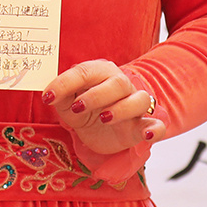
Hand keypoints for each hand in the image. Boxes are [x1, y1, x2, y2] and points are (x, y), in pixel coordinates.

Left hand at [43, 59, 159, 159]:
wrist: (100, 131)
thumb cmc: (84, 110)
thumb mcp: (67, 104)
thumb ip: (59, 96)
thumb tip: (50, 94)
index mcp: (101, 74)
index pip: (86, 72)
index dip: (67, 82)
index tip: (49, 97)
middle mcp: (122, 86)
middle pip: (117, 83)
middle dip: (96, 95)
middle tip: (78, 107)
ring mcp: (135, 106)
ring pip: (139, 100)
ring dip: (122, 108)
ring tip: (103, 118)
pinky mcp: (142, 127)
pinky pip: (157, 125)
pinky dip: (154, 129)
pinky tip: (146, 135)